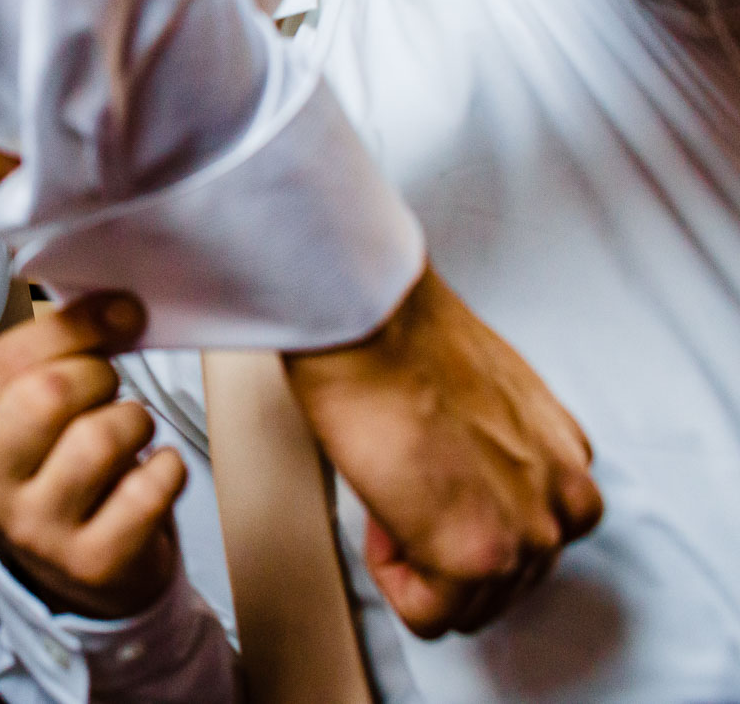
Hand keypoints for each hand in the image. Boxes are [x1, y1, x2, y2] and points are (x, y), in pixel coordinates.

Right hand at [0, 292, 185, 618]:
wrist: (77, 570)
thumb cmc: (57, 465)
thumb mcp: (30, 411)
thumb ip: (56, 354)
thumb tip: (120, 306)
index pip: (8, 358)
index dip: (77, 323)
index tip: (123, 311)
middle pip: (49, 393)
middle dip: (100, 375)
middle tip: (111, 390)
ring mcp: (35, 529)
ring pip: (101, 438)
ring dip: (135, 421)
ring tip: (131, 432)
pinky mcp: (90, 562)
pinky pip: (147, 489)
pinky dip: (168, 468)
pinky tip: (155, 470)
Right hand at [283, 265, 602, 637]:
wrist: (372, 323)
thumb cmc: (402, 337)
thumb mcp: (483, 392)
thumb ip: (494, 448)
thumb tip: (450, 473)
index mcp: (566, 454)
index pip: (530, 532)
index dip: (461, 512)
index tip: (425, 480)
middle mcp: (563, 497)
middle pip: (502, 580)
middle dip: (442, 546)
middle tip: (400, 488)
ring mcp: (528, 532)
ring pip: (468, 604)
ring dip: (420, 562)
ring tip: (391, 493)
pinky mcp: (478, 555)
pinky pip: (428, 615)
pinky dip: (392, 578)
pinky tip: (380, 513)